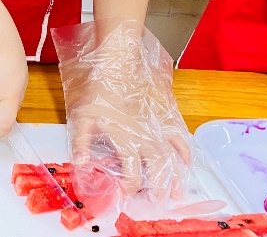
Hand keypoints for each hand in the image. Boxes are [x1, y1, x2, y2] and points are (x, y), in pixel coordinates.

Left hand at [56, 21, 191, 214]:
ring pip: (173, 157)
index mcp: (126, 141)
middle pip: (158, 169)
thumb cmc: (99, 90)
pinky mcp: (165, 115)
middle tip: (159, 201)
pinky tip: (186, 161)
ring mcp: (158, 127)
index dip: (131, 186)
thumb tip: (80, 165)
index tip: (128, 193)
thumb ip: (81, 142)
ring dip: (177, 175)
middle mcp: (146, 138)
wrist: (118, 65)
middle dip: (160, 187)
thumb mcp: (82, 117)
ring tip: (179, 191)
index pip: (132, 173)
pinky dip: (185, 151)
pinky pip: (180, 137)